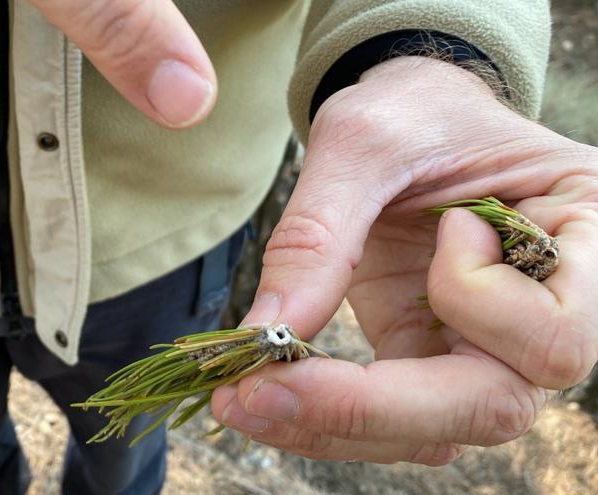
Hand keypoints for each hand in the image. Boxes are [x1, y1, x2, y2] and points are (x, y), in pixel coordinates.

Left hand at [211, 56, 597, 464]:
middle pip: (490, 407)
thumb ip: (320, 234)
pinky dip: (323, 414)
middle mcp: (551, 309)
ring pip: (432, 430)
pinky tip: (261, 391)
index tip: (441, 227)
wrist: (408, 117)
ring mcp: (488, 344)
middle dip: (366, 410)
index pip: (554, 336)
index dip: (476, 302)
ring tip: (241, 397)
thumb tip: (265, 336)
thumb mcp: (365, 140)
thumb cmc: (411, 109)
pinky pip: (389, 415)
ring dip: (332, 425)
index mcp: (582, 236)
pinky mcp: (431, 354)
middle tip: (254, 396)